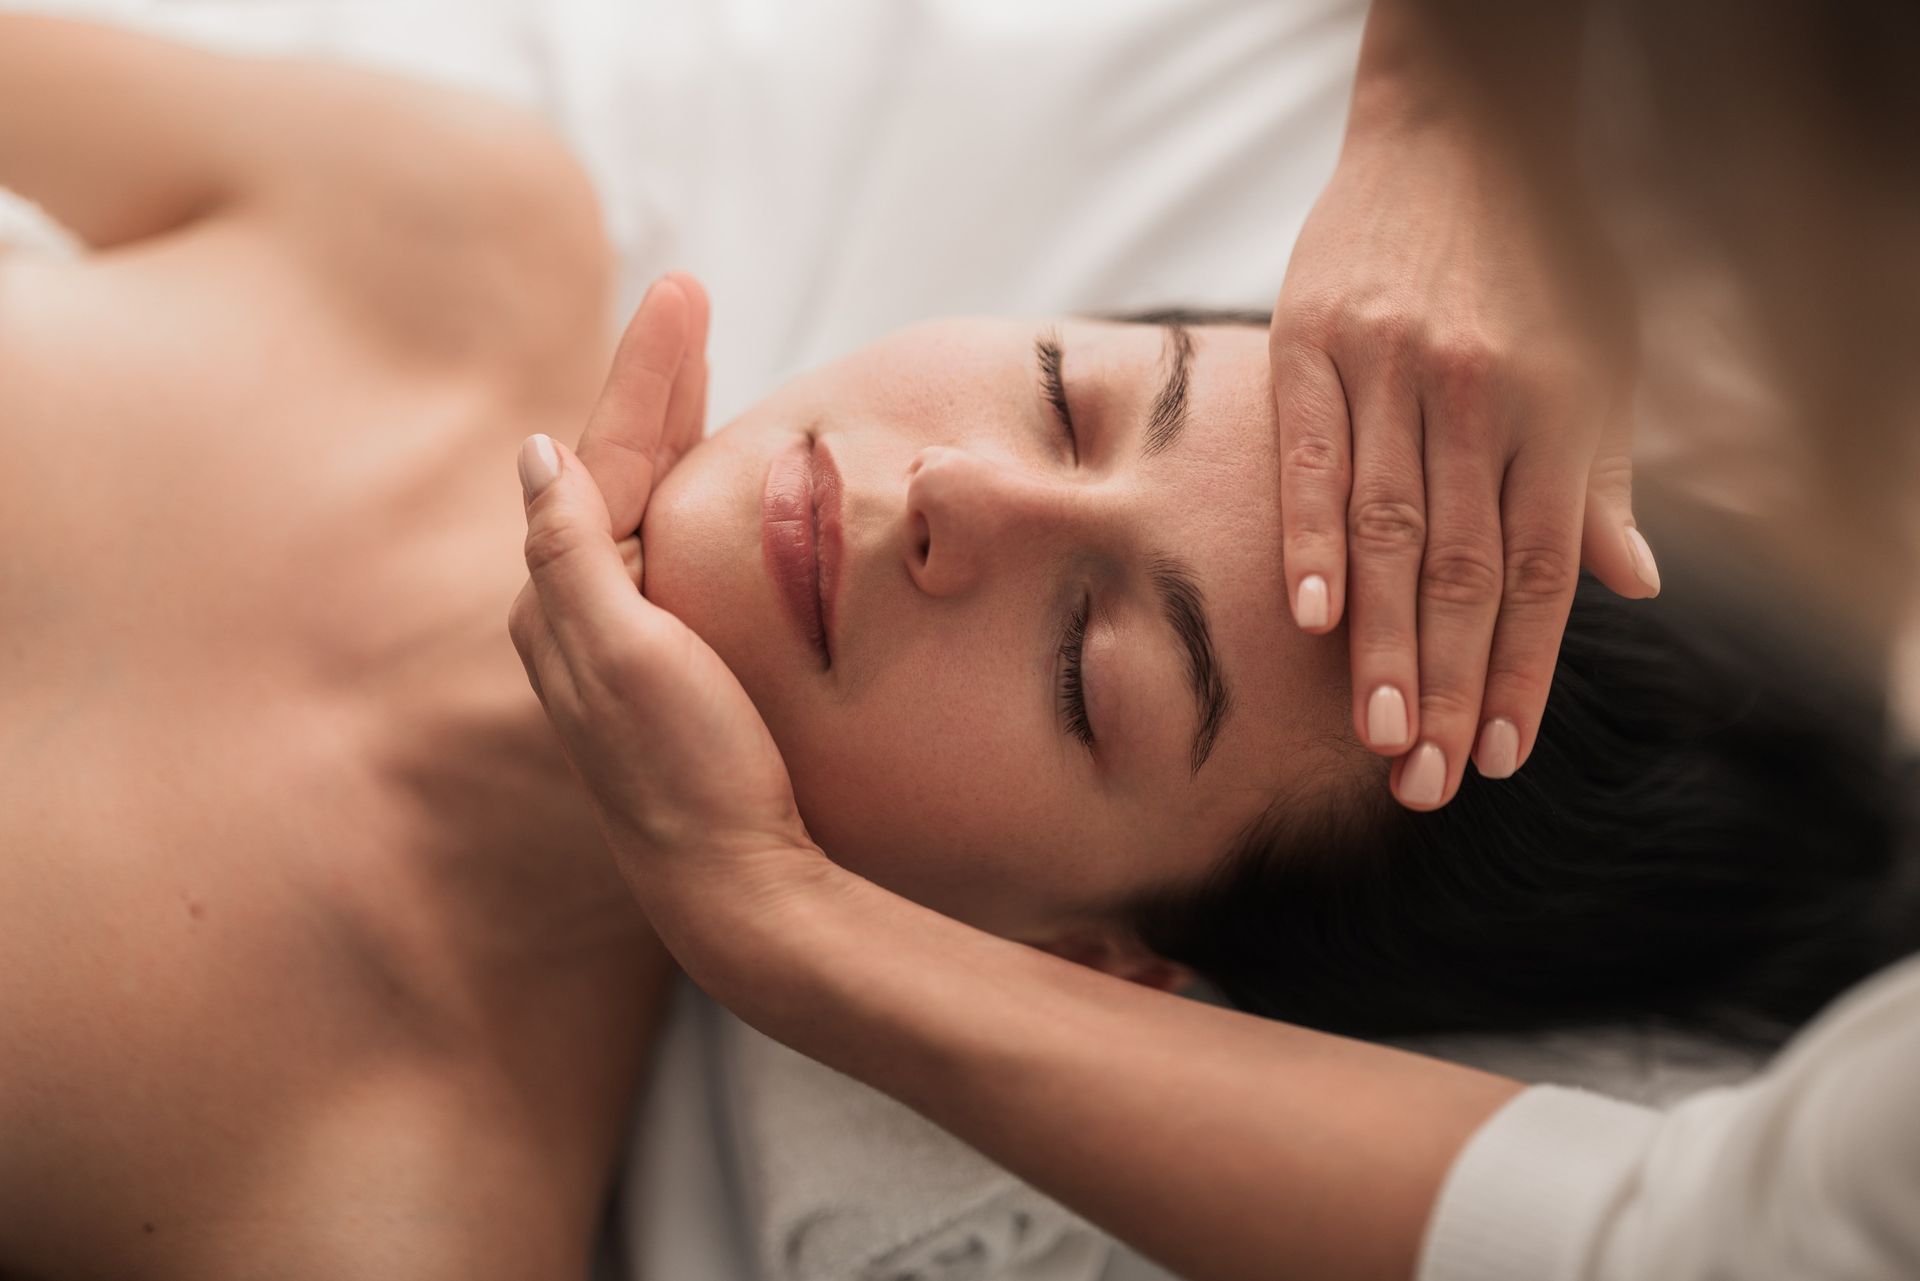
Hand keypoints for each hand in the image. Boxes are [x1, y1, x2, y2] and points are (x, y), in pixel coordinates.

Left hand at [507, 275, 824, 926]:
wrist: (734, 882)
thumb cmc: (686, 769)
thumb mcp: (622, 655)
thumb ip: (574, 555)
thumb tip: (538, 456)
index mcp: (566, 597)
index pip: (605, 456)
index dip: (646, 374)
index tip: (682, 292)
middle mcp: (585, 611)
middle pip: (620, 468)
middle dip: (657, 384)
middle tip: (688, 301)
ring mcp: (628, 639)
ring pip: (646, 504)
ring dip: (670, 430)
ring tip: (697, 366)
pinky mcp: (669, 666)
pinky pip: (669, 549)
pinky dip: (685, 494)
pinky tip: (705, 484)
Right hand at [1271, 112, 1656, 810]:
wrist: (1455, 131)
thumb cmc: (1538, 256)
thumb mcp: (1604, 358)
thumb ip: (1604, 477)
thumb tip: (1636, 586)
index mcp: (1561, 408)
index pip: (1542, 570)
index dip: (1520, 669)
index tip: (1495, 756)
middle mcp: (1484, 394)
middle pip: (1461, 568)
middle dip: (1443, 684)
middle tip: (1421, 782)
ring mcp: (1395, 367)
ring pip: (1386, 528)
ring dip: (1380, 642)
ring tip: (1373, 735)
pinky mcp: (1313, 339)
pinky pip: (1309, 455)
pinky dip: (1309, 537)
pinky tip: (1308, 618)